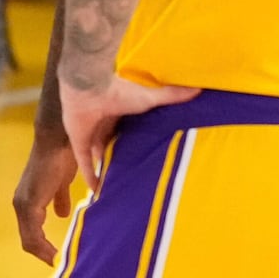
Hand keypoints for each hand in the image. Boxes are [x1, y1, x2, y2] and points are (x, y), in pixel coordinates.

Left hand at [11, 125, 76, 263]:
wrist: (60, 139)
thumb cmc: (63, 156)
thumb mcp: (62, 183)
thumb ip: (59, 198)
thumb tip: (62, 214)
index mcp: (29, 201)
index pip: (32, 233)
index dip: (44, 247)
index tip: (60, 259)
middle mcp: (22, 205)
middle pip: (30, 241)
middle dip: (45, 254)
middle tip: (61, 266)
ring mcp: (24, 205)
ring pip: (30, 240)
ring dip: (45, 253)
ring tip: (60, 264)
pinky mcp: (29, 204)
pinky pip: (34, 235)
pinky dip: (45, 248)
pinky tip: (57, 256)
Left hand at [60, 76, 196, 192]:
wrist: (89, 87)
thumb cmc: (118, 90)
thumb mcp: (149, 98)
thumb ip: (171, 96)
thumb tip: (199, 89)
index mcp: (119, 112)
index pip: (127, 129)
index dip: (134, 139)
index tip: (144, 151)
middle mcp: (104, 123)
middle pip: (112, 142)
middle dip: (119, 154)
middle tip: (131, 172)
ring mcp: (90, 133)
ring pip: (99, 154)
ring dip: (105, 166)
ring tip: (116, 183)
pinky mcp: (79, 142)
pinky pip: (84, 164)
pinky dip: (90, 176)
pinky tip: (97, 190)